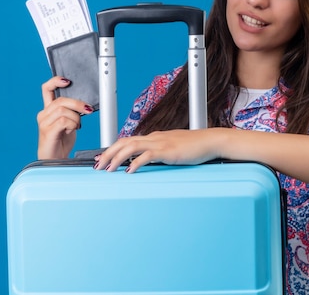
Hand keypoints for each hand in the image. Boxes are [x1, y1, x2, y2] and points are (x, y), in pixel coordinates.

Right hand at [37, 76, 93, 158]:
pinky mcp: (48, 131)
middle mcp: (43, 114)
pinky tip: (72, 130)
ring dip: (76, 118)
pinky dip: (72, 124)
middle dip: (78, 104)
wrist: (55, 159)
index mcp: (48, 110)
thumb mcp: (69, 122)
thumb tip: (84, 105)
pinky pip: (64, 121)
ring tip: (77, 126)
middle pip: (61, 100)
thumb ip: (72, 112)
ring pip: (63, 110)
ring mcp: (44, 123)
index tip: (67, 81)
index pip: (46, 89)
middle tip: (88, 110)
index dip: (55, 81)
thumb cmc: (62, 141)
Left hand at [94, 129, 221, 172]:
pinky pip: (147, 155)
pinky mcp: (168, 151)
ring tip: (108, 169)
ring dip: (116, 158)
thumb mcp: (174, 149)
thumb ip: (160, 153)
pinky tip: (129, 171)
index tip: (101, 159)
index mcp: (155, 137)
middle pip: (124, 142)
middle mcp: (154, 138)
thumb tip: (149, 161)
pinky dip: (135, 163)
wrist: (211, 141)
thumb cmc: (195, 146)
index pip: (128, 140)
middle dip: (108, 153)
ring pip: (131, 146)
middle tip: (97, 166)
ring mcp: (160, 143)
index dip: (112, 149)